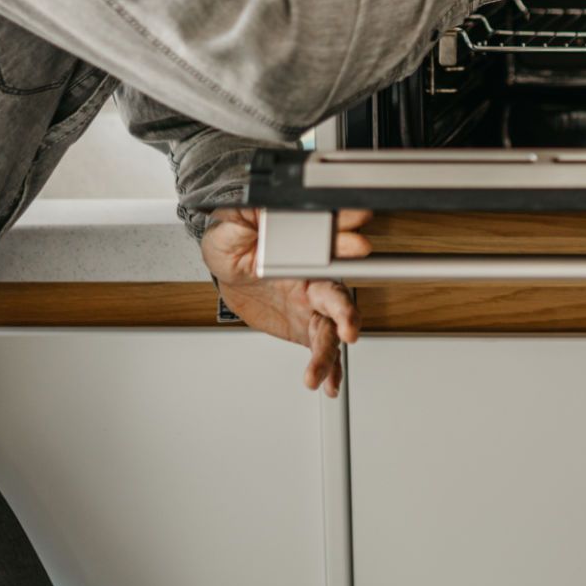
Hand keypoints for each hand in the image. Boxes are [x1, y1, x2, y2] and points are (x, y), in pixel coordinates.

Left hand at [200, 206, 372, 397]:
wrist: (228, 271)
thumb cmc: (234, 241)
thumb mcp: (233, 223)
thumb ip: (249, 213)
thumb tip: (264, 201)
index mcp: (302, 250)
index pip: (327, 247)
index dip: (344, 246)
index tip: (358, 248)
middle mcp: (314, 278)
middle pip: (337, 294)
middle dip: (346, 311)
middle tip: (348, 326)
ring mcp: (313, 305)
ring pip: (331, 329)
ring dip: (330, 351)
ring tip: (320, 371)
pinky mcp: (306, 326)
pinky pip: (323, 349)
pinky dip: (328, 369)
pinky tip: (329, 384)